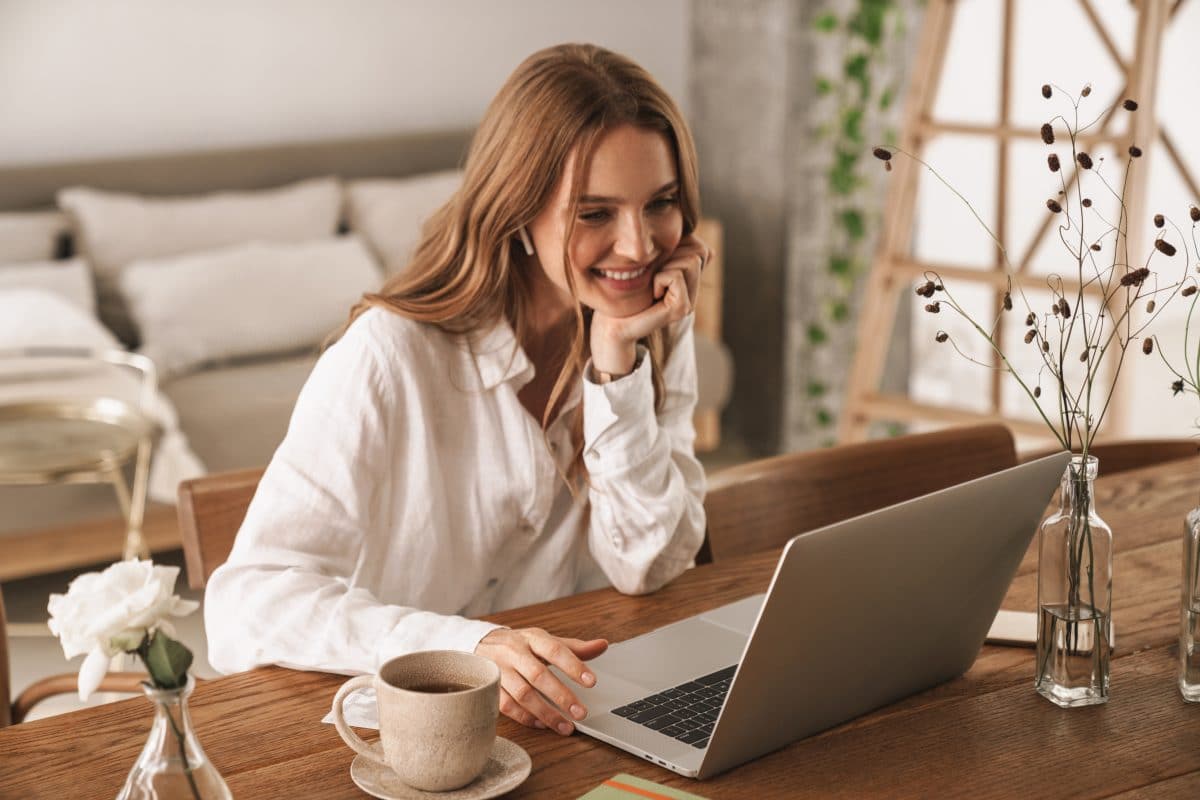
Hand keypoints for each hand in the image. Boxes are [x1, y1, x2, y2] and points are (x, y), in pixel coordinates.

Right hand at [474, 628, 608, 733]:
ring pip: (523, 694)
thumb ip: (573, 648)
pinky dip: (526, 717)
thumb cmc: (520, 645)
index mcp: (532, 638)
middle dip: (561, 695)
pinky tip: (542, 724)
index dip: (573, 665)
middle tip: (581, 713)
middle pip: (538, 675)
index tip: (591, 682)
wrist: (480, 644)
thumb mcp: (545, 641)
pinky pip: (507, 705)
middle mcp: (514, 652)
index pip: (555, 649)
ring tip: (566, 726)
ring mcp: (499, 669)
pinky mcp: (489, 687)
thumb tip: (603, 645)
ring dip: (546, 712)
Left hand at [590, 234, 709, 373]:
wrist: (612, 319)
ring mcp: (690, 301)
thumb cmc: (625, 287)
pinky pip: (676, 276)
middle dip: (671, 255)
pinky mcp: (682, 308)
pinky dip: (659, 279)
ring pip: (691, 261)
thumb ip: (670, 247)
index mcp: (690, 279)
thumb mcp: (651, 261)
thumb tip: (690, 232)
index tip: (657, 264)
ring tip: (653, 284)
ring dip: (665, 267)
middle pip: (699, 251)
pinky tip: (652, 293)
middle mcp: (694, 291)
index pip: (701, 247)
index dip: (677, 246)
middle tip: (653, 275)